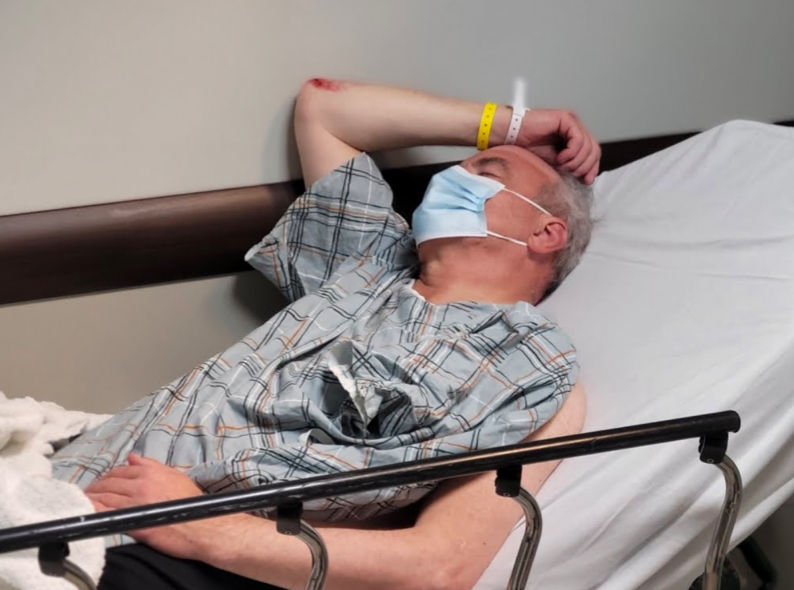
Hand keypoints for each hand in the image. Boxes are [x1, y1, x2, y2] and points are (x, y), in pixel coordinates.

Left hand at [85, 453, 223, 559]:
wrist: (201, 526)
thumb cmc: (192, 504)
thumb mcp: (176, 476)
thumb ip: (152, 465)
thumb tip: (132, 457)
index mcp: (151, 472)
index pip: (121, 470)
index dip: (108, 476)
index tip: (102, 482)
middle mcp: (141, 484)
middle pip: (109, 482)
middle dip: (96, 486)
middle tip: (88, 492)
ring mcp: (135, 502)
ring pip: (104, 496)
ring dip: (91, 497)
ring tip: (84, 501)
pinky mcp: (132, 521)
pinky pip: (105, 513)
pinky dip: (93, 510)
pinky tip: (87, 511)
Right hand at [516, 109, 600, 184]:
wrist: (510, 137)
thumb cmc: (527, 149)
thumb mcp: (554, 164)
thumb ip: (570, 167)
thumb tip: (587, 179)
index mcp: (574, 138)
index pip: (593, 153)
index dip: (592, 168)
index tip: (586, 181)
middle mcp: (575, 128)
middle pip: (594, 149)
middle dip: (585, 166)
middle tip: (571, 173)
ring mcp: (571, 122)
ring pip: (588, 145)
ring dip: (576, 160)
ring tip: (562, 165)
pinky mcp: (565, 119)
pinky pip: (578, 138)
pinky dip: (572, 152)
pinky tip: (560, 157)